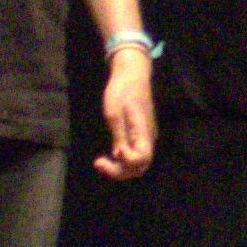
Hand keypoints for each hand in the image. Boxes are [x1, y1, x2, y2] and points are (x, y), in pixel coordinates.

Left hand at [96, 42, 158, 178]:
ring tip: (100, 162)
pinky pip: (134, 155)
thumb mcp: (114, 112)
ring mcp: (145, 137)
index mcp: (143, 131)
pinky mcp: (139, 136)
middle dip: (120, 171)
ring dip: (120, 168)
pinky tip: (108, 156)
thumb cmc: (122, 90)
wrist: (132, 75)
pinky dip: (121, 160)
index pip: (141, 159)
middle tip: (98, 163)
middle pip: (140, 166)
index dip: (126, 163)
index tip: (112, 153)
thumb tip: (120, 156)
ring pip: (137, 163)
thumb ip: (119, 136)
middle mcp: (148, 138)